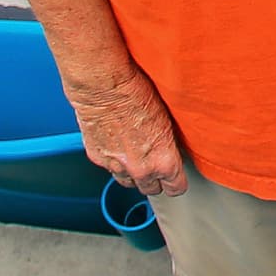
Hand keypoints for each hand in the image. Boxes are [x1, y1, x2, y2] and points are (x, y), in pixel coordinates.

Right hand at [67, 63, 187, 195]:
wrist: (104, 86)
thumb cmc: (137, 91)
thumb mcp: (167, 115)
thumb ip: (169, 140)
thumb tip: (172, 144)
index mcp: (162, 160)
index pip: (176, 188)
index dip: (177, 182)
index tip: (177, 177)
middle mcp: (140, 169)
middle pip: (151, 189)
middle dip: (155, 179)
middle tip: (156, 163)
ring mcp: (116, 166)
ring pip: (128, 182)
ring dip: (133, 173)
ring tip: (136, 153)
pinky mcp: (97, 159)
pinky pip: (110, 167)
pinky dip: (114, 159)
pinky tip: (117, 141)